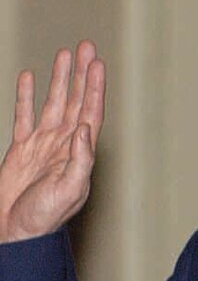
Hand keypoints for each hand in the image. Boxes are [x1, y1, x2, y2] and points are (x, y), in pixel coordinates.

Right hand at [0, 42, 105, 242]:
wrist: (15, 233)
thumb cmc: (44, 218)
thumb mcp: (69, 190)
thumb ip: (79, 159)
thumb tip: (86, 129)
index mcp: (79, 153)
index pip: (90, 112)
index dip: (94, 87)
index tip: (98, 63)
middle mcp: (64, 145)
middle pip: (75, 100)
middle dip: (81, 74)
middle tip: (87, 47)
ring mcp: (42, 146)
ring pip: (52, 103)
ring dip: (59, 79)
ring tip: (65, 54)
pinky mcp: (20, 150)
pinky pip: (24, 116)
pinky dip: (27, 97)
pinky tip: (30, 78)